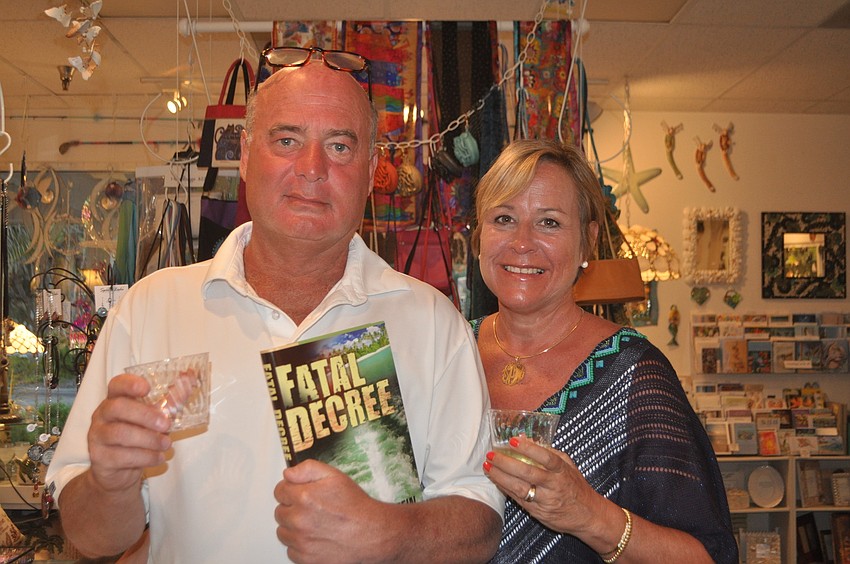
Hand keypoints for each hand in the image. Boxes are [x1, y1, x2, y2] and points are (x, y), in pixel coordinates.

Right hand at [87, 374, 171, 493]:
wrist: (118, 470)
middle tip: (166, 424)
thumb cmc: (138, 435)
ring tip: (167, 444)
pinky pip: (121, 456)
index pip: (116, 385)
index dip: (129, 384)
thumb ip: (170, 399)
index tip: (146, 388)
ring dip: (149, 439)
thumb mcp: (155, 416)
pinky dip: (145, 457)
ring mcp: (98, 436)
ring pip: (120, 433)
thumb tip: (190, 378)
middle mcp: (102, 415)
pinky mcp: (100, 458)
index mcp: (115, 399)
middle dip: (145, 415)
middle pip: (118, 408)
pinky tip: (158, 458)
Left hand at [274, 460, 386, 562]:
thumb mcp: (334, 476)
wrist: (371, 534)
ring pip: (283, 532)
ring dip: (293, 527)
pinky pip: (291, 550)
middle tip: (311, 508)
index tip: (298, 492)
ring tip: (314, 523)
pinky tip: (315, 537)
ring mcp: (301, 542)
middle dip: (291, 508)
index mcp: (303, 497)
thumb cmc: (355, 506)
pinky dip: (300, 545)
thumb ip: (308, 469)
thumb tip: (288, 473)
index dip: (290, 489)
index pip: (279, 491)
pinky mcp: (305, 558)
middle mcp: (299, 520)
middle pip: (279, 512)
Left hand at [483, 436, 600, 534]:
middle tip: (491, 454)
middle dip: (506, 463)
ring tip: (487, 467)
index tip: (513, 440)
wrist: (588, 516)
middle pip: (528, 473)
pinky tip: (495, 480)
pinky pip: (518, 499)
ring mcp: (545, 500)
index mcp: (562, 471)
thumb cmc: (576, 486)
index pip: (546, 457)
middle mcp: (554, 485)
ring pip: (520, 488)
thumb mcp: (568, 466)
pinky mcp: (538, 512)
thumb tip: (525, 437)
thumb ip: (549, 452)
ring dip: (500, 477)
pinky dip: (505, 488)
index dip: (529, 449)